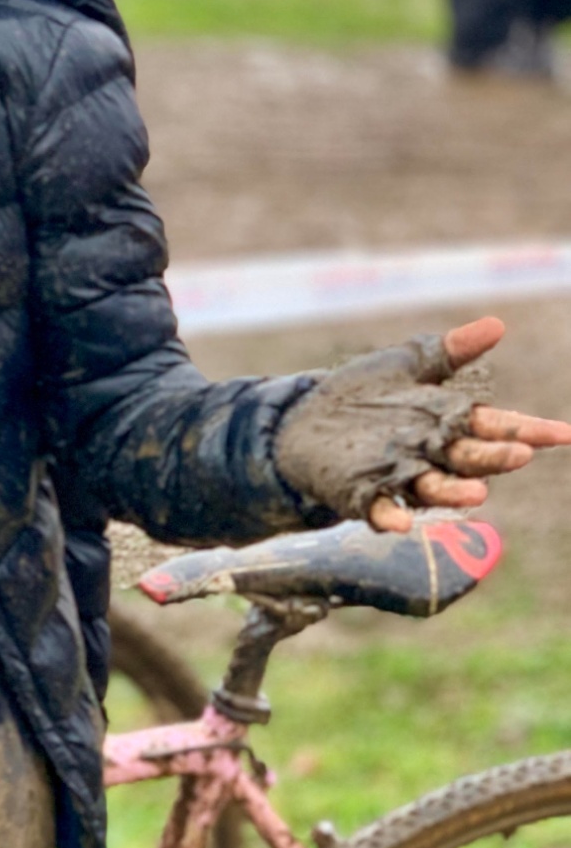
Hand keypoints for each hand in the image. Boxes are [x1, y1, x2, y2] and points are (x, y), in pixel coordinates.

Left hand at [276, 317, 570, 533]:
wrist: (303, 422)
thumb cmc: (360, 395)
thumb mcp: (405, 365)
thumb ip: (451, 351)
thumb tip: (498, 325)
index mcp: (446, 422)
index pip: (496, 426)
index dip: (529, 431)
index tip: (564, 434)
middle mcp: (431, 454)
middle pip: (471, 458)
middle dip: (496, 458)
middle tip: (521, 454)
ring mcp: (399, 477)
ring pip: (435, 488)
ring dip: (455, 492)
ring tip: (477, 492)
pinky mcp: (363, 495)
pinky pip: (380, 510)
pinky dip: (390, 517)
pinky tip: (397, 522)